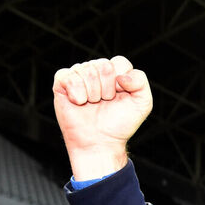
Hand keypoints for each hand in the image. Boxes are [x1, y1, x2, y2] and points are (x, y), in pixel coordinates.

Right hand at [52, 56, 152, 180]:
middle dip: (107, 89)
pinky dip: (76, 93)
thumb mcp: (142, 104)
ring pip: (86, 70)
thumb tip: (121, 75)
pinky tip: (79, 102)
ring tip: (92, 104)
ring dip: (93, 93)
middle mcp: (97, 71)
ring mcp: (79, 75)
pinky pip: (68, 76)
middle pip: (103, 65)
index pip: (120, 62)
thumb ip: (141, 81)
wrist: (100, 142)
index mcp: (116, 73)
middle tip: (104, 102)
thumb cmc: (120, 124)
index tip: (120, 96)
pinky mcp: (62, 82)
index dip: (121, 82)